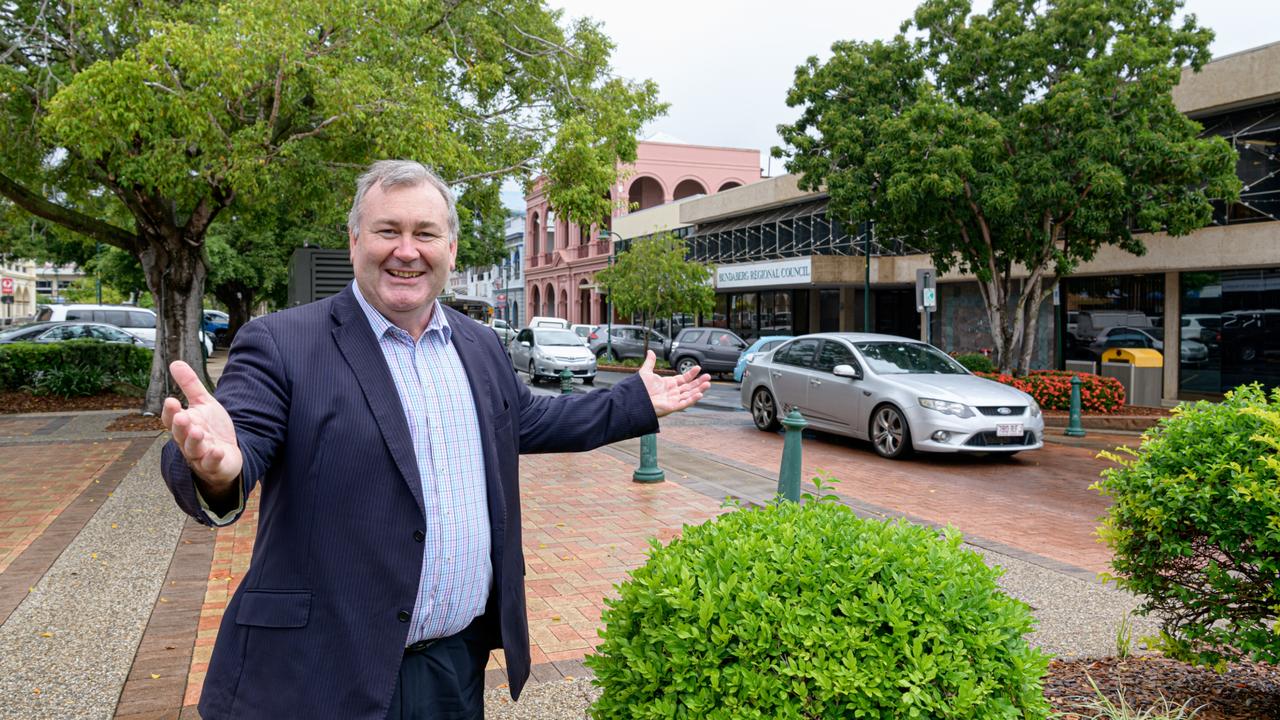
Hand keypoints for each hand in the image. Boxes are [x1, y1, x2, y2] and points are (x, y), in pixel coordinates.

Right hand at [160, 361, 242, 487]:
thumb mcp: (203, 404)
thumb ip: (190, 386)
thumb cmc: (211, 429)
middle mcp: (188, 442)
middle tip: (182, 417)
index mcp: (184, 425)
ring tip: (198, 432)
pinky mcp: (214, 466)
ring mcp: (200, 456)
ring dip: (195, 441)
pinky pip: (212, 464)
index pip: (172, 419)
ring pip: (193, 450)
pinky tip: (218, 451)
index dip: (171, 412)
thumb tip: (174, 362)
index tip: (171, 401)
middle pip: (180, 435)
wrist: (228, 455)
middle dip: (180, 426)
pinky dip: (213, 458)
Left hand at [638, 350, 710, 417]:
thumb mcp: (646, 372)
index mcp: (669, 384)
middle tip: (708, 377)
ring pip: (689, 394)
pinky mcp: (672, 407)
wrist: (635, 400)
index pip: (684, 379)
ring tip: (708, 384)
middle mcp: (673, 392)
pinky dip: (693, 399)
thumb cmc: (639, 389)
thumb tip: (650, 351)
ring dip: (699, 389)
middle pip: (689, 387)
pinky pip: (685, 403)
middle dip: (699, 382)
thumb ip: (650, 362)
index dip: (691, 373)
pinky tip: (700, 394)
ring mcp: (673, 399)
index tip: (698, 368)